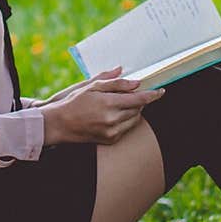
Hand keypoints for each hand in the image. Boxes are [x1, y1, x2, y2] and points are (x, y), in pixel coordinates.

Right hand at [40, 66, 164, 145]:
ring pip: (135, 119)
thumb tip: (135, 81)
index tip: (161, 91)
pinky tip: (114, 114)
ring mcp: (112, 132)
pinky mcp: (110, 140)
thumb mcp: (92, 86)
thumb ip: (115, 83)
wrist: (59, 124)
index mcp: (108, 104)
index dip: (152, 94)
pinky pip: (126, 128)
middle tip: (132, 93)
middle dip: (139, 100)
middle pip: (138, 109)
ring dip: (134, 111)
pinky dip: (126, 120)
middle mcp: (112, 120)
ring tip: (120, 103)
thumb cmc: (74, 102)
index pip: (139, 99)